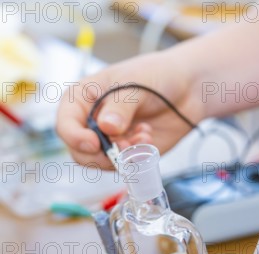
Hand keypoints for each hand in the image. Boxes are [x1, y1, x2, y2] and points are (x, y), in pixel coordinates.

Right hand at [56, 50, 202, 169]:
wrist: (186, 89)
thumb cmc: (156, 76)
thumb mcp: (136, 83)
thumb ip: (120, 106)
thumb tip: (107, 127)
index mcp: (83, 98)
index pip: (65, 124)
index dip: (75, 137)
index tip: (94, 143)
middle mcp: (92, 122)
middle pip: (79, 151)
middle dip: (101, 153)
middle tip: (124, 144)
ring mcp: (109, 140)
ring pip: (100, 163)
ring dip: (122, 155)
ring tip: (142, 135)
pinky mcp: (127, 153)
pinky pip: (123, 166)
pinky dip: (135, 157)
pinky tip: (147, 137)